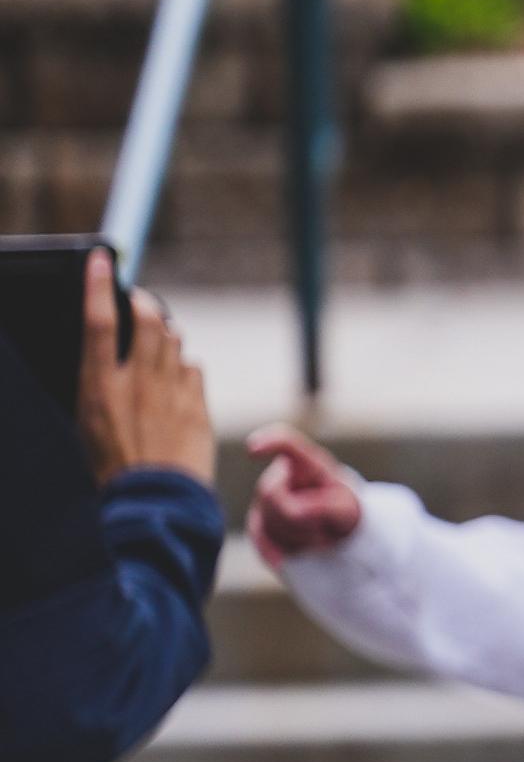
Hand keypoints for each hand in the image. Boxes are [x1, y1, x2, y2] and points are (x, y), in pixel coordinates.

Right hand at [79, 252, 210, 485]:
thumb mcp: (87, 421)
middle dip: (144, 302)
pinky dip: (182, 365)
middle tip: (138, 299)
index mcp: (101, 387)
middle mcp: (140, 383)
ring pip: (174, 341)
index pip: (100, 321)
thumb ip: (100, 381)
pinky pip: (192, 369)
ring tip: (154, 337)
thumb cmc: (110, 466)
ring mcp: (174, 393)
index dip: (99, 285)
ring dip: (165, 331)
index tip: (101, 259)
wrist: (155, 502)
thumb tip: (110, 349)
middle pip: (149, 321)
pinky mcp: (199, 406)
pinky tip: (174, 375)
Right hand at [246, 424, 365, 564]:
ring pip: (268, 522)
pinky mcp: (258, 522)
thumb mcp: (346, 508)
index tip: (253, 448)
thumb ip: (325, 507)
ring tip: (318, 536)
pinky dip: (281, 551)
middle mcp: (280, 477)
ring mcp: (265, 500)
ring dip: (298, 537)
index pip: (286, 444)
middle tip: (325, 530)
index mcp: (306, 464)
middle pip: (271, 494)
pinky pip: (261, 540)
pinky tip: (290, 555)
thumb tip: (294, 511)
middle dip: (299, 518)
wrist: (338, 530)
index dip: (269, 442)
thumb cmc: (344, 510)